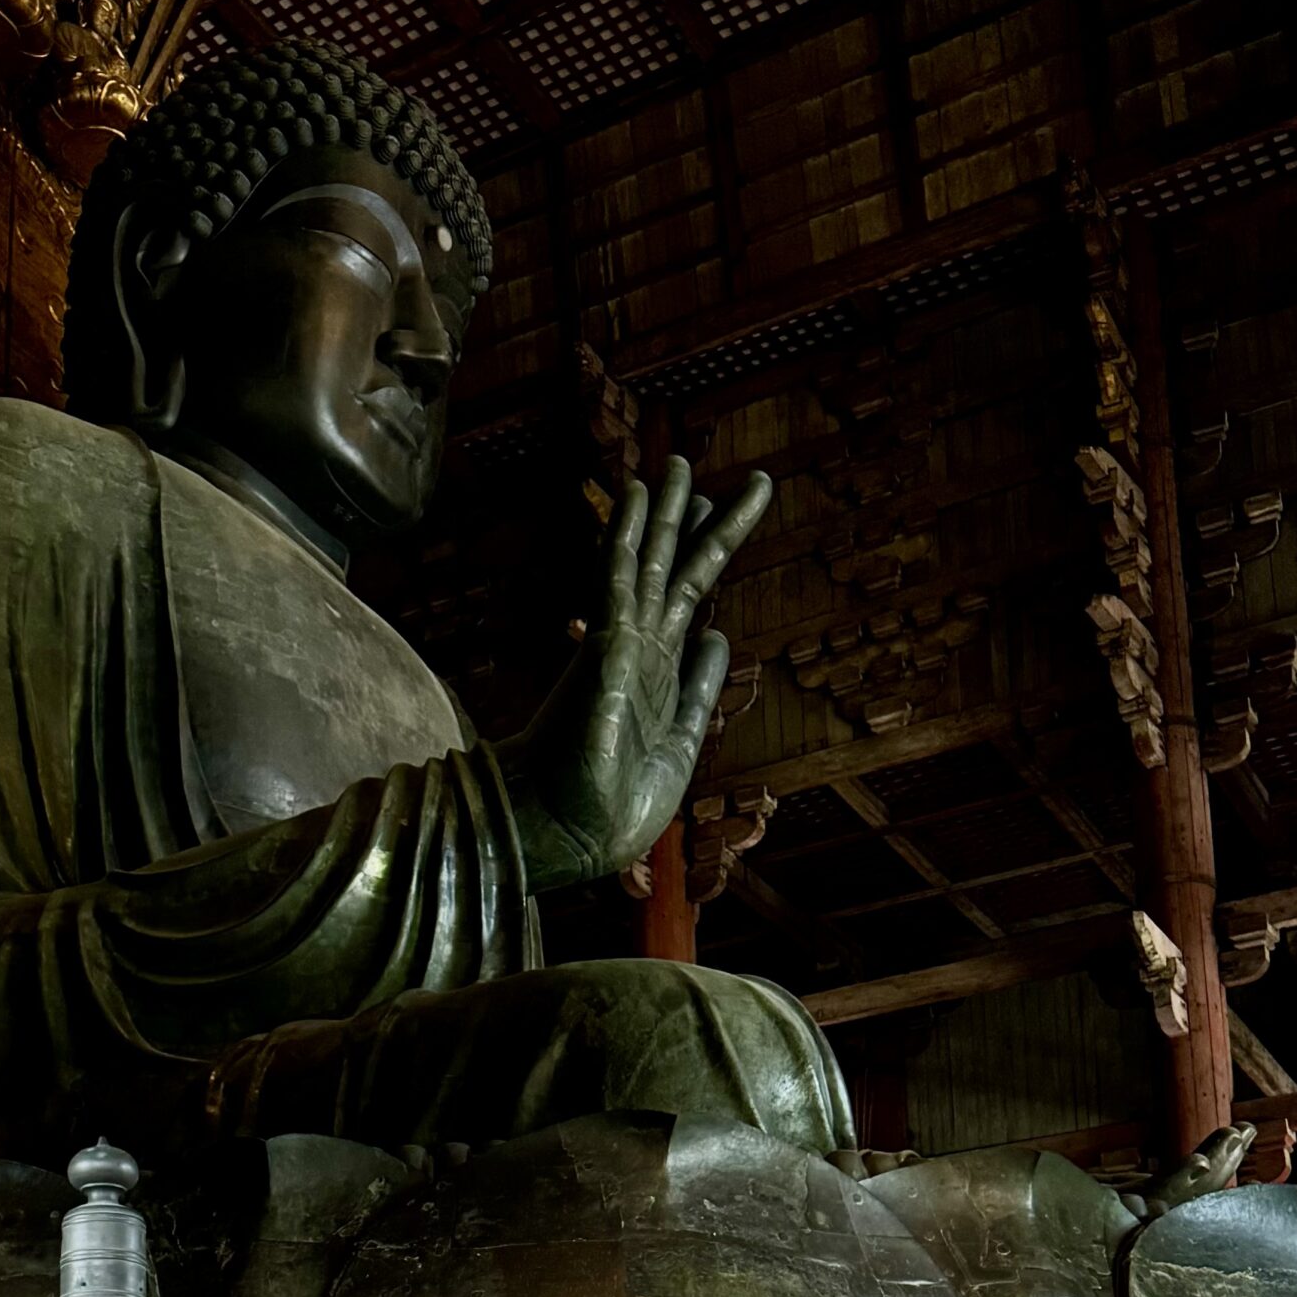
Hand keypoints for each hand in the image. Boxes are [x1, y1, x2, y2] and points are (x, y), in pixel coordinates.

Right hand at [500, 456, 771, 891]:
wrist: (575, 835)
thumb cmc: (615, 805)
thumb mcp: (682, 742)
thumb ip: (700, 688)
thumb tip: (721, 635)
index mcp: (658, 674)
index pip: (685, 601)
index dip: (705, 556)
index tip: (716, 516)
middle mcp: (639, 650)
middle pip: (672, 570)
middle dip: (692, 520)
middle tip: (699, 469)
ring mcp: (621, 645)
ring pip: (649, 562)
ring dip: (666, 511)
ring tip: (678, 461)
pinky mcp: (605, 648)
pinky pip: (618, 578)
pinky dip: (628, 534)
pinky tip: (637, 492)